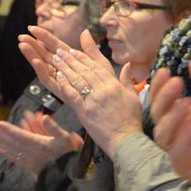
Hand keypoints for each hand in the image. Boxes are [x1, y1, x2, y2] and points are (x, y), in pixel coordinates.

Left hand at [0, 114, 81, 174]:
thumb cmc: (72, 155)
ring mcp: (32, 161)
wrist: (72, 176)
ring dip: (1, 143)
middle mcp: (33, 153)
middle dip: (0, 135)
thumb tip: (45, 117)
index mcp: (40, 144)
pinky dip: (8, 154)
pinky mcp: (32, 167)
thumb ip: (55, 128)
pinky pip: (17, 159)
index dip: (8, 130)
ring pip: (13, 151)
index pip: (20, 136)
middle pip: (13, 143)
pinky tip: (2, 150)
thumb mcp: (67, 138)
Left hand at [22, 27, 142, 152]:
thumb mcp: (133, 98)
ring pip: (77, 79)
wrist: (126, 140)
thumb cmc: (131, 121)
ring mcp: (93, 100)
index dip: (84, 57)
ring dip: (66, 68)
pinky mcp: (85, 111)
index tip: (74, 50)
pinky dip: (65, 84)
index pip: (97, 67)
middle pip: (85, 70)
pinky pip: (73, 94)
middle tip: (61, 51)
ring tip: (56, 59)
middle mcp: (103, 90)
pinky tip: (58, 76)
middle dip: (72, 59)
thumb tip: (128, 65)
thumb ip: (128, 80)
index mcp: (115, 86)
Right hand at [149, 59, 190, 190]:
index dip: (159, 86)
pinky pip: (178, 154)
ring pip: (163, 135)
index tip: (165, 71)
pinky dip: (184, 139)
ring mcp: (177, 150)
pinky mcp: (186, 168)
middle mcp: (173, 133)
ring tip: (186, 103)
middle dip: (164, 98)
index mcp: (178, 117)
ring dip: (173, 117)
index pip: (160, 100)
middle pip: (157, 115)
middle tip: (178, 83)